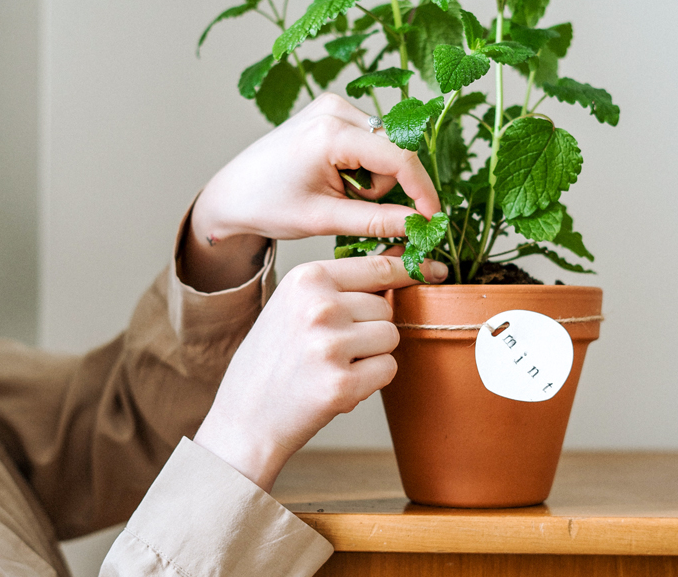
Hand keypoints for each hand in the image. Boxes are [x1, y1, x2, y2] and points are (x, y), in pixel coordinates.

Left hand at [180, 93, 439, 291]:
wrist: (234, 192)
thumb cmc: (269, 205)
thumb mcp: (324, 219)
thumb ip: (377, 221)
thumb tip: (421, 224)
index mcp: (330, 133)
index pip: (398, 158)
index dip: (422, 190)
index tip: (432, 219)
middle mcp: (334, 109)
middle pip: (394, 151)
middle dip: (384, 186)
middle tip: (351, 206)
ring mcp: (333, 105)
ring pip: (385, 147)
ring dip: (373, 178)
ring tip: (337, 192)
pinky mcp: (332, 111)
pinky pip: (371, 141)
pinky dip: (363, 166)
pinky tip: (336, 176)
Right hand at [193, 254, 447, 491]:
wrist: (244, 417)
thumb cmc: (274, 357)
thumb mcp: (295, 303)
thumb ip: (343, 284)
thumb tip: (402, 260)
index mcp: (307, 278)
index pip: (377, 266)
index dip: (407, 272)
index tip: (433, 271)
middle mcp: (319, 306)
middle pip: (386, 307)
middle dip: (372, 327)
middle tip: (335, 346)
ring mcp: (330, 345)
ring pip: (391, 337)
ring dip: (373, 354)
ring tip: (334, 365)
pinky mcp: (342, 384)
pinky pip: (388, 369)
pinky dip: (372, 380)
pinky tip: (337, 384)